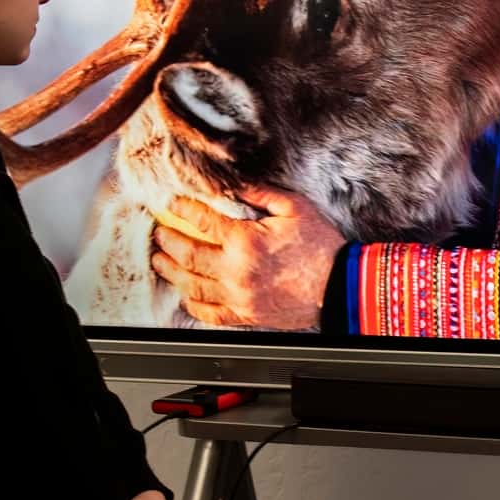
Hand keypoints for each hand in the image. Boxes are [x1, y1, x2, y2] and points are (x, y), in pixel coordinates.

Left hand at [151, 186, 344, 329]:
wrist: (341, 286)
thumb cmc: (321, 247)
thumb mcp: (294, 208)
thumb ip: (261, 194)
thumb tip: (233, 185)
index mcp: (245, 240)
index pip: (202, 221)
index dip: (183, 209)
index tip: (173, 204)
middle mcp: (235, 270)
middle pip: (187, 254)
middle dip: (168, 241)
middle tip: (159, 233)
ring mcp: (239, 296)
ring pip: (192, 285)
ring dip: (171, 272)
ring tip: (161, 262)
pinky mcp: (247, 315)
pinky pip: (211, 313)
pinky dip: (194, 305)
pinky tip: (186, 296)